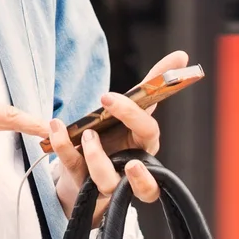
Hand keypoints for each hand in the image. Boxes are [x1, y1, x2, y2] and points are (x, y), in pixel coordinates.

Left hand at [49, 50, 187, 223]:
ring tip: (85, 134)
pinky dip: (62, 145)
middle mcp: (130, 167)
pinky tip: (55, 126)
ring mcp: (107, 179)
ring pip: (107, 181)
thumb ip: (155, 81)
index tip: (107, 96)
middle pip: (143, 180)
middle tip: (103, 135)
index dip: (133, 116)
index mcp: (144, 144)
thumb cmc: (120, 131)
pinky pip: (73, 167)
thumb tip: (182, 55)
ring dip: (95, 156)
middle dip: (133, 166)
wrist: (92, 160)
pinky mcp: (83, 183)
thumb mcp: (134, 106)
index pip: (148, 131)